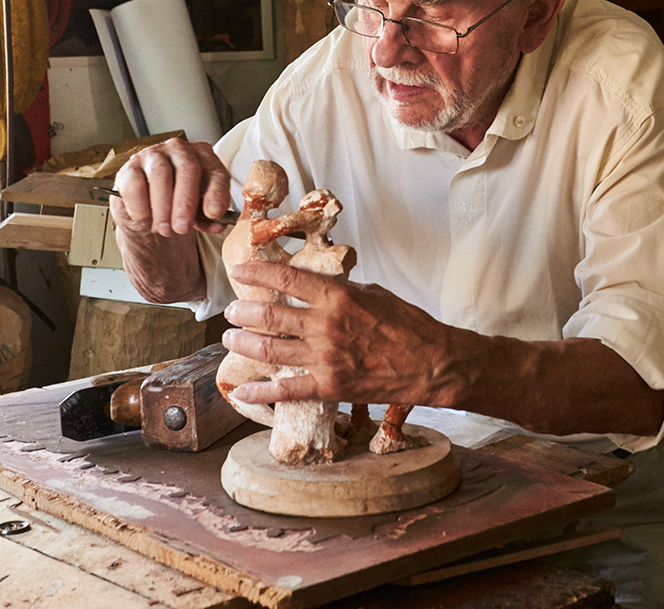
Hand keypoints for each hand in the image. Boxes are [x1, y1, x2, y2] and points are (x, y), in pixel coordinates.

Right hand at [110, 137, 231, 236]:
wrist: (148, 211)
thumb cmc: (178, 205)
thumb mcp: (198, 213)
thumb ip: (209, 219)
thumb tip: (217, 224)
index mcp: (204, 158)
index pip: (216, 172)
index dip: (217, 194)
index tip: (214, 214)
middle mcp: (179, 150)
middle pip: (187, 168)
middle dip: (185, 201)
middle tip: (182, 227)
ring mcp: (153, 155)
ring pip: (160, 173)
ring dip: (163, 206)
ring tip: (165, 229)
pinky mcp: (129, 168)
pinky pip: (134, 183)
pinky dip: (140, 205)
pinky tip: (144, 218)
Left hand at [221, 261, 455, 406]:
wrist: (433, 363)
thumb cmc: (410, 326)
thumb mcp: (374, 293)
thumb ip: (341, 291)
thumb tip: (317, 288)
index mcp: (337, 297)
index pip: (286, 279)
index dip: (256, 273)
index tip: (240, 271)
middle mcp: (325, 325)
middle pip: (269, 316)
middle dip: (242, 312)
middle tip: (232, 311)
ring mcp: (325, 358)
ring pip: (270, 350)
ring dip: (244, 343)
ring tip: (231, 338)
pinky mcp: (330, 386)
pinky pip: (286, 391)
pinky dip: (260, 393)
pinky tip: (243, 392)